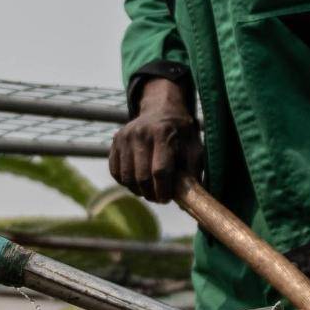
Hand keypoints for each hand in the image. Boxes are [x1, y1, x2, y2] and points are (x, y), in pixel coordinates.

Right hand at [108, 75, 200, 199]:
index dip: (164, 190)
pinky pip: (116, 172)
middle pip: (141, 177)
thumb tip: (188, 200)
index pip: (160, 171)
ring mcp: (124, 137)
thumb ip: (193, 171)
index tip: (168, 199)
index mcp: (162, 133)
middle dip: (151, 194)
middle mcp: (140, 134)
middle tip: (160, 198)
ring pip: (127, 177)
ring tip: (150, 191)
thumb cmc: (181, 133)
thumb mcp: (195, 147)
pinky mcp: (115, 141)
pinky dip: (126, 182)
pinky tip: (138, 181)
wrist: (162, 109)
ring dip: (138, 191)